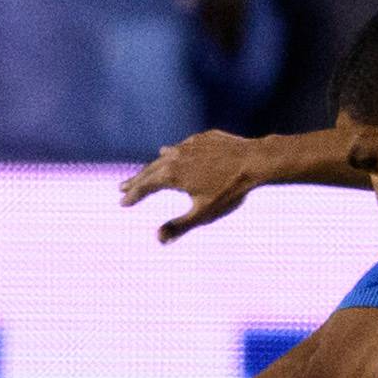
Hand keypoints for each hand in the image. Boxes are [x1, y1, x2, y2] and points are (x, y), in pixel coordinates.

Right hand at [121, 129, 261, 241]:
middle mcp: (174, 156)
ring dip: (153, 166)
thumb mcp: (204, 213)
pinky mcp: (202, 139)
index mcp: (171, 175)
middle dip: (136, 181)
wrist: (254, 161)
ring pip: (165, 156)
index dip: (133, 196)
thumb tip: (158, 239)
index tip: (123, 203)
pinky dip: (173, 154)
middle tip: (122, 188)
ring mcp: (188, 145)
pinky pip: (182, 147)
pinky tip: (172, 153)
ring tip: (146, 173)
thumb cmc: (230, 190)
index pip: (145, 187)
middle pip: (150, 170)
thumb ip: (180, 226)